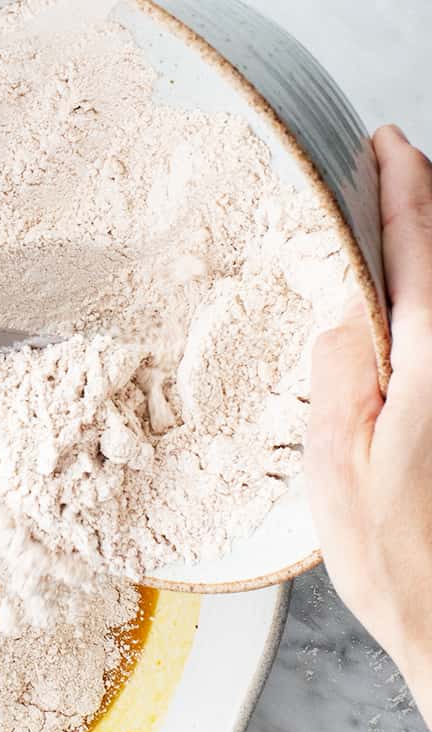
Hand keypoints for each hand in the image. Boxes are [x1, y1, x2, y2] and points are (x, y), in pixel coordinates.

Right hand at [308, 125, 431, 721]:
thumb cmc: (396, 557)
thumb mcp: (340, 465)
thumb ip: (343, 376)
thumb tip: (343, 306)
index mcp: (431, 367)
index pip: (422, 253)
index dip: (405, 191)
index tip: (389, 144)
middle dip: (430, 209)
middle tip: (398, 174)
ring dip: (430, 260)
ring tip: (404, 232)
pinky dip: (427, 309)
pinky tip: (404, 320)